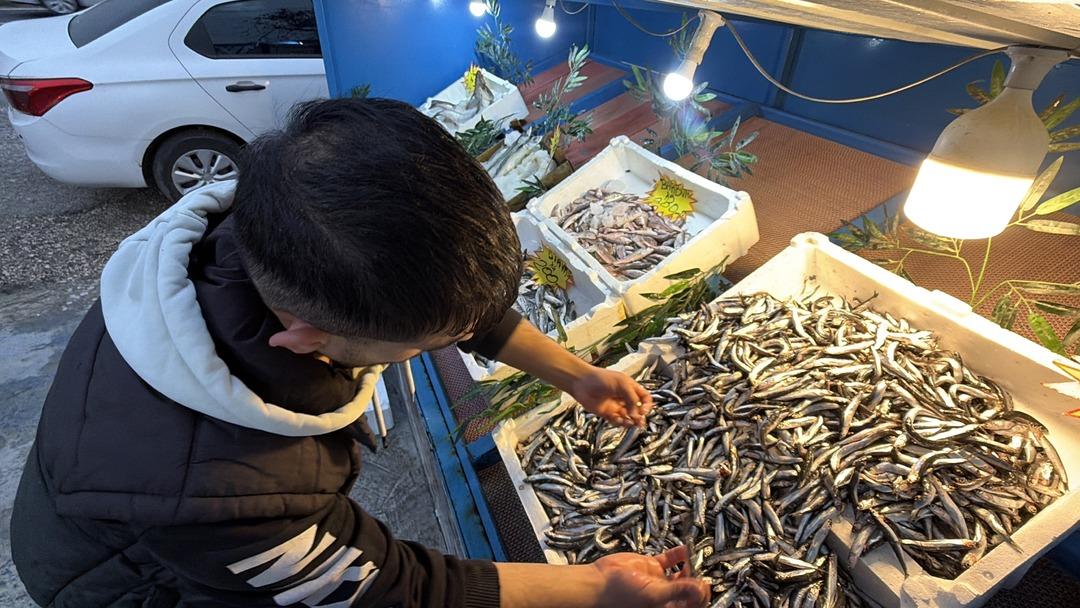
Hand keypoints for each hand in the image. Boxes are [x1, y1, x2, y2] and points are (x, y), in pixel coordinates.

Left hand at [569, 366, 653, 426]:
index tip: (644, 410)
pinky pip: (617, 421)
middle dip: (639, 416)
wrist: (581, 383)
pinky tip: (618, 420)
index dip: (646, 405)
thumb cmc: (600, 378)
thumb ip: (631, 398)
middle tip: (639, 421)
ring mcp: (615, 405)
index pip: (644, 398)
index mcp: (629, 387)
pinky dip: (619, 422)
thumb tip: (636, 413)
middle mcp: (623, 397)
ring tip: (630, 422)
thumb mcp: (621, 384)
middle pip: (637, 409)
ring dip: (630, 421)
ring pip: (627, 417)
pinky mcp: (607, 413)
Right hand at [592, 546, 709, 607]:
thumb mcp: (654, 595)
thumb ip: (678, 590)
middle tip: (703, 569)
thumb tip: (701, 589)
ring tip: (696, 557)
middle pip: (690, 589)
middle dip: (698, 580)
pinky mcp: (651, 566)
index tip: (705, 584)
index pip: (692, 603)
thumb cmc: (621, 596)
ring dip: (691, 566)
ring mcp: (660, 581)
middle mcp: (666, 596)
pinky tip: (685, 548)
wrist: (599, 582)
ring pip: (682, 573)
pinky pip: (669, 560)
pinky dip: (678, 554)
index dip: (701, 595)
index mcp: (668, 607)